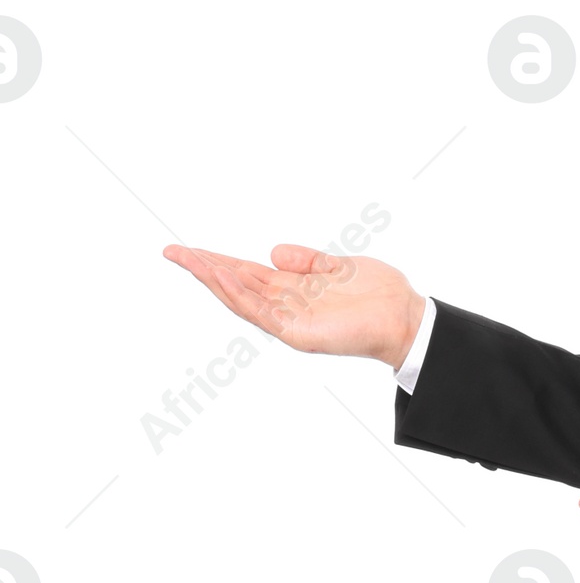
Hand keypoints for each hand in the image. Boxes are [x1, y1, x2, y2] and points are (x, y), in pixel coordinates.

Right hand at [162, 242, 425, 366]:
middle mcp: (285, 307)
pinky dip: (242, 297)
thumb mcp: (336, 266)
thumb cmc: (378, 294)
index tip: (187, 249)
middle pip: (234, 285)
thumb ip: (306, 260)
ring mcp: (289, 322)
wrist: (405, 317)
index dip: (216, 260)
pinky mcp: (299, 334)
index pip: (245, 273)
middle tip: (171, 251)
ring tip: (190, 261)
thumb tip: (273, 252)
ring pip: (241, 300)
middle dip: (203, 269)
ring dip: (215, 280)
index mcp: (291, 289)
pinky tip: (224, 278)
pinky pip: (263, 314)